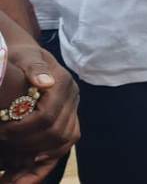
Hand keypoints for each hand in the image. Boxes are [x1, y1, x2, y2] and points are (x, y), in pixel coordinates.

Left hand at [0, 42, 78, 174]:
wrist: (26, 54)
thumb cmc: (19, 55)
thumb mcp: (23, 57)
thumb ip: (34, 68)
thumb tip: (44, 82)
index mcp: (62, 81)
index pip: (47, 116)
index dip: (23, 129)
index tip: (2, 130)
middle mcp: (73, 95)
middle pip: (57, 131)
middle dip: (29, 141)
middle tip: (5, 139)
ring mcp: (74, 104)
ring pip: (66, 137)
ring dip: (41, 148)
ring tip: (18, 152)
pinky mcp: (71, 112)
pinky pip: (70, 136)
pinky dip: (55, 149)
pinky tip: (35, 157)